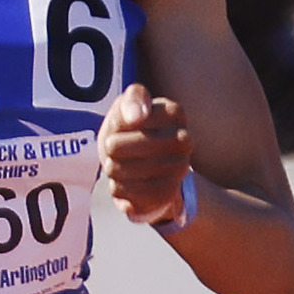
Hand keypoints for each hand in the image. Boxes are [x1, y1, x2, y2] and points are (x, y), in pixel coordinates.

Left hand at [96, 82, 194, 228]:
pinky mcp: (168, 193)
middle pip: (115, 147)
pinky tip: (129, 182)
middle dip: (109, 149)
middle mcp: (184, 141)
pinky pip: (124, 191)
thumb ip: (132, 99)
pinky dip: (118, 187)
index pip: (123, 120)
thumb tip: (137, 116)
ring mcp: (178, 169)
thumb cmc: (132, 130)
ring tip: (125, 165)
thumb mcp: (127, 107)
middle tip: (120, 149)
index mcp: (174, 113)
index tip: (126, 125)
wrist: (146, 166)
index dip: (114, 124)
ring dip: (112, 169)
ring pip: (117, 170)